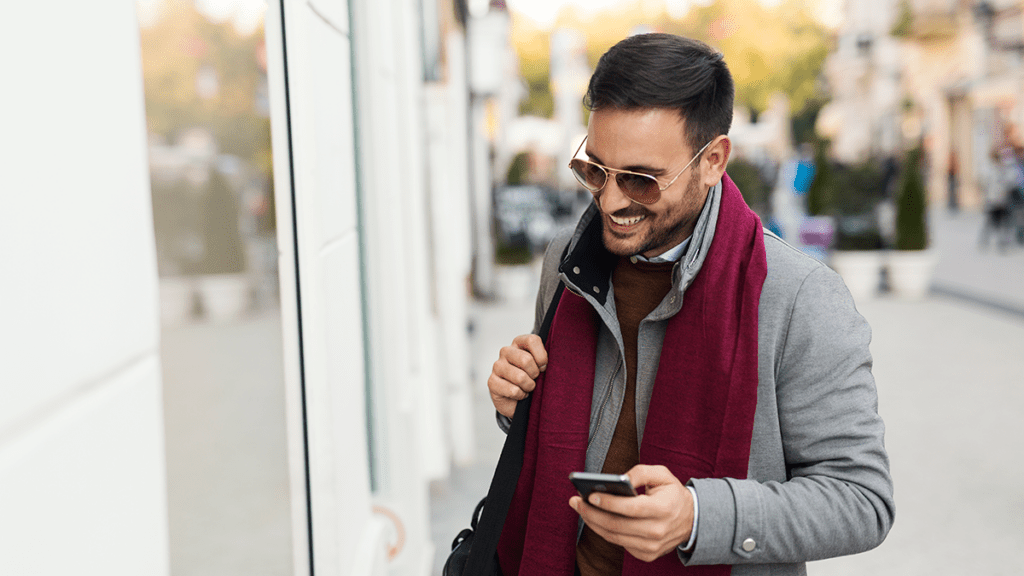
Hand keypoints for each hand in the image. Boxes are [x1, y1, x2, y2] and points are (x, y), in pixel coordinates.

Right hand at [487, 334, 547, 417]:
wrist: (518, 400)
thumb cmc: (532, 378)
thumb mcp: (541, 366)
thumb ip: (544, 360)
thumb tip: (546, 364)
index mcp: (519, 343)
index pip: (532, 340)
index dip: (542, 357)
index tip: (543, 366)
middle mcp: (506, 351)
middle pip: (526, 360)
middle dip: (535, 374)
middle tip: (534, 378)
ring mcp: (497, 366)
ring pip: (520, 377)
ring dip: (529, 386)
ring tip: (527, 387)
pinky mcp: (492, 382)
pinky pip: (513, 390)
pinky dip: (521, 395)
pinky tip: (519, 394)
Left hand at [569, 465, 693, 561]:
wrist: (691, 520)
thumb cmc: (672, 493)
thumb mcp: (662, 475)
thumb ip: (640, 472)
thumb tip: (619, 478)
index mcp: (664, 509)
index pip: (631, 508)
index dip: (609, 503)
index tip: (589, 495)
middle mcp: (658, 531)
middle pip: (617, 525)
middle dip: (592, 513)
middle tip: (575, 501)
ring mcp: (652, 547)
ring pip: (614, 536)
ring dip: (593, 522)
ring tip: (579, 508)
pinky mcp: (646, 554)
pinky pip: (618, 543)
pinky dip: (604, 530)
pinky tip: (594, 518)